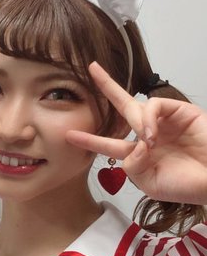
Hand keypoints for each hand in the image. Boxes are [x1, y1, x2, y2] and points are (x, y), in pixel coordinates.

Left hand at [66, 62, 206, 204]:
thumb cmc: (186, 186)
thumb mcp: (149, 183)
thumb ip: (131, 165)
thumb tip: (133, 145)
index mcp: (139, 154)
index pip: (109, 143)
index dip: (89, 139)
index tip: (69, 135)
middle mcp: (149, 134)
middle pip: (122, 106)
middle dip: (106, 86)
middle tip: (91, 69)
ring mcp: (165, 121)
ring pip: (137, 107)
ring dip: (138, 125)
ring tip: (149, 143)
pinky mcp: (182, 111)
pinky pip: (155, 105)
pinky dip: (149, 119)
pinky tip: (153, 135)